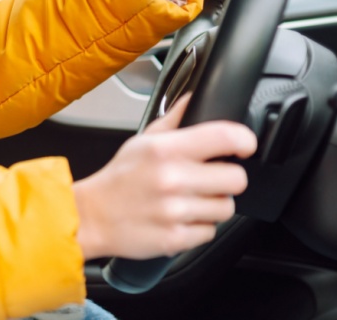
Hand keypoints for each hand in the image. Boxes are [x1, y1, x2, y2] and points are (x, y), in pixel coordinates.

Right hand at [72, 96, 255, 260]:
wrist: (92, 216)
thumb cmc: (119, 178)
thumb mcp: (142, 141)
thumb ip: (175, 119)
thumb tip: (195, 98)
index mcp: (166, 150)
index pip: (225, 136)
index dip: (245, 140)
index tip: (245, 145)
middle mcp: (173, 179)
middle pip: (237, 179)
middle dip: (227, 179)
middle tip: (210, 179)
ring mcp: (175, 211)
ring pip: (226, 208)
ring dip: (213, 205)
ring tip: (191, 200)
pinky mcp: (176, 238)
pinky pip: (210, 231)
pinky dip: (199, 227)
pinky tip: (181, 218)